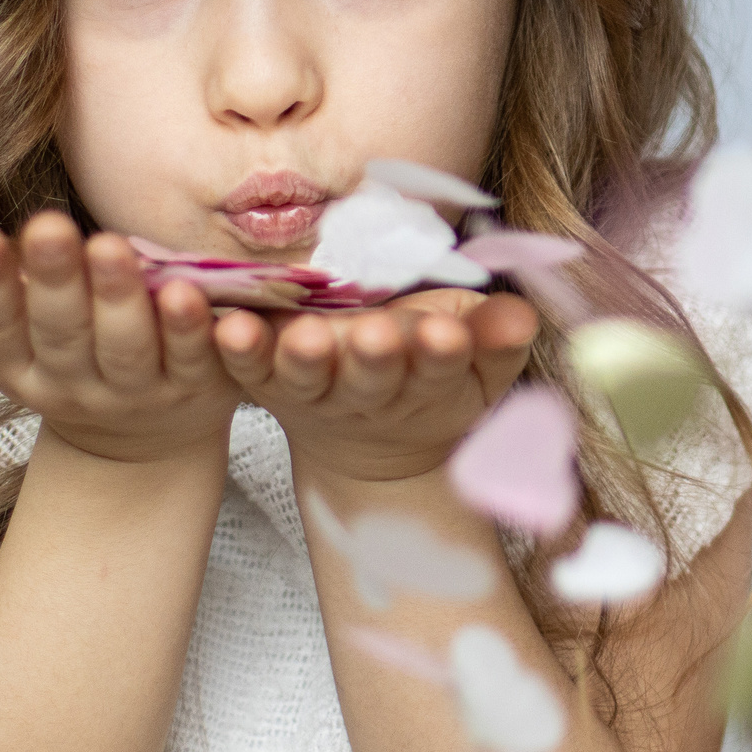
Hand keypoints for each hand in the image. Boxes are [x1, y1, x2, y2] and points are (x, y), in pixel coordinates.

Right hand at [0, 212, 238, 464]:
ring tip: (112, 245)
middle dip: (52, 282)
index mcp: (18, 368)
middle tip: (48, 227)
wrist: (140, 443)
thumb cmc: (60, 356)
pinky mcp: (197, 388)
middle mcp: (73, 386)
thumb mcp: (1, 330)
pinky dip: (189, 328)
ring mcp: (137, 393)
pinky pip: (194, 359)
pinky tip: (186, 290)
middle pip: (61, 335)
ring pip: (126, 349)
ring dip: (118, 299)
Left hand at [212, 291, 539, 482]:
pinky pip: (249, 368)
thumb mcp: (479, 363)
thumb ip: (498, 340)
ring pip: (308, 377)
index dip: (442, 355)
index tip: (446, 335)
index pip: (440, 370)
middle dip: (375, 358)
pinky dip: (240, 350)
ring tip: (303, 336)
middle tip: (377, 336)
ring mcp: (315, 389)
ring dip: (304, 357)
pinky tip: (230, 326)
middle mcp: (369, 392)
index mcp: (428, 382)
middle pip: (373, 378)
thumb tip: (521, 316)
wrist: (373, 434)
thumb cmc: (432, 375)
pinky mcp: (267, 381)